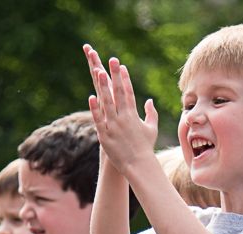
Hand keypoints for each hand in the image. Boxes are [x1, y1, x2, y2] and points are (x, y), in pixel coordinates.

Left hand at [83, 44, 157, 173]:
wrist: (139, 166)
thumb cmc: (145, 148)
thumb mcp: (151, 129)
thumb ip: (150, 113)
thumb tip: (149, 100)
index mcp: (133, 115)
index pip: (128, 93)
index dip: (124, 78)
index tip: (120, 66)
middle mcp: (123, 118)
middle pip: (118, 93)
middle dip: (114, 75)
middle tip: (111, 60)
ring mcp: (113, 127)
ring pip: (107, 103)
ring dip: (103, 87)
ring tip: (98, 71)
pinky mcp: (105, 136)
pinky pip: (99, 120)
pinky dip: (95, 109)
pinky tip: (91, 96)